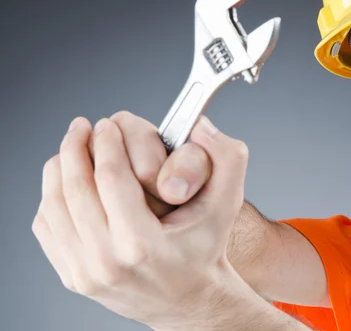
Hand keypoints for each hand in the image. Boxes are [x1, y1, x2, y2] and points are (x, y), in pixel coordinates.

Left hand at [32, 114, 251, 328]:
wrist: (189, 301)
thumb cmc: (205, 249)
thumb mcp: (227, 205)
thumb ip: (228, 160)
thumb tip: (201, 127)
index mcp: (143, 243)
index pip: (111, 177)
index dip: (106, 142)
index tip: (106, 124)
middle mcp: (107, 262)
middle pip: (75, 189)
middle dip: (75, 148)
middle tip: (82, 126)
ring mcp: (85, 273)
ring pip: (54, 206)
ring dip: (59, 169)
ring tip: (71, 148)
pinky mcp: (73, 278)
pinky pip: (47, 228)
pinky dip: (51, 198)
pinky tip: (66, 182)